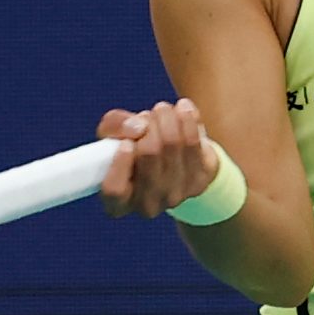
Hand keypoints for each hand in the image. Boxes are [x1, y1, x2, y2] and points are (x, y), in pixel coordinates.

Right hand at [96, 98, 220, 218]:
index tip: (126, 142)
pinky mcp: (199, 182)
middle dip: (147, 123)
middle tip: (147, 115)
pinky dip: (187, 119)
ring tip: (162, 110)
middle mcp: (147, 206)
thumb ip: (114, 126)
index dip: (120, 163)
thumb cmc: (135, 147)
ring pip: (172, 143)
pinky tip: (183, 108)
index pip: (114, 190)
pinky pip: (193, 141)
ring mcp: (175, 197)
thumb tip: (138, 128)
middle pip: (148, 153)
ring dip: (166, 117)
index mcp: (118, 203)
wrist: (174, 158)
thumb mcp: (114, 135)